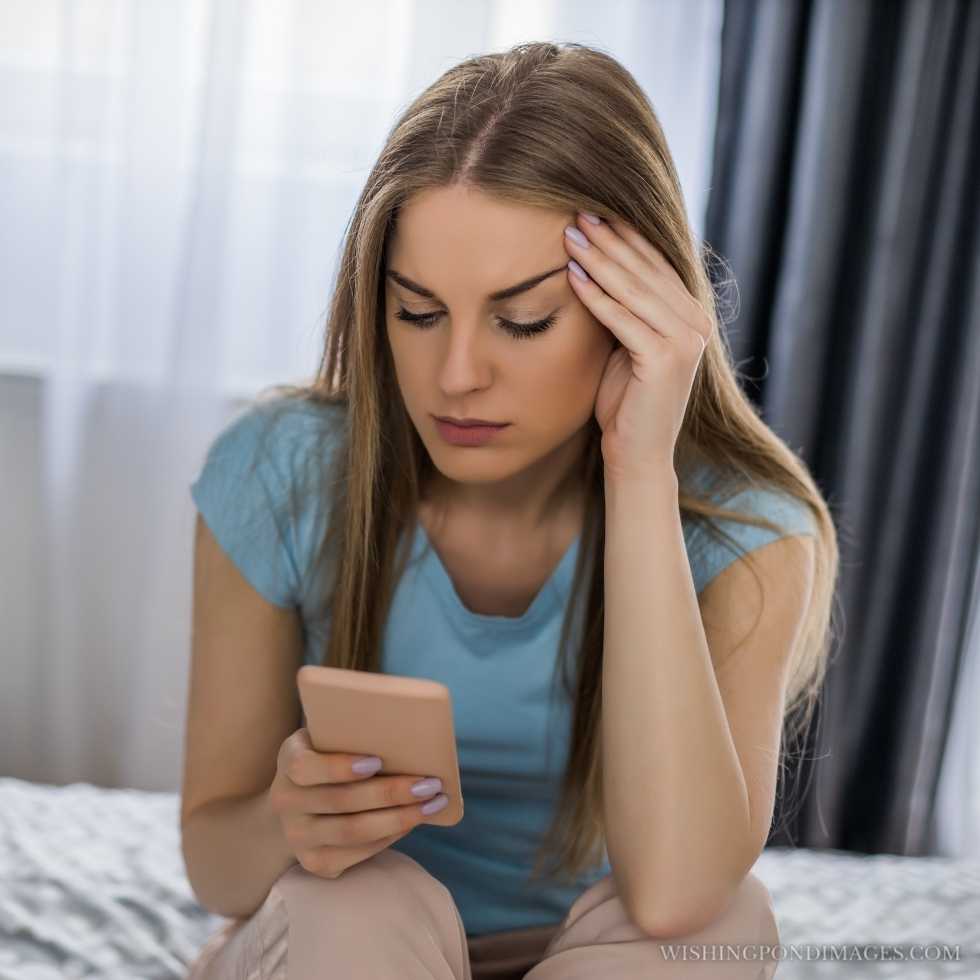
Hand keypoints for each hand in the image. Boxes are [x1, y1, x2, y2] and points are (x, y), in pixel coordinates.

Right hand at [268, 727, 448, 878]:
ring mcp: (297, 836)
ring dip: (398, 818)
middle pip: (340, 801)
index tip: (377, 761)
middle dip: (390, 793)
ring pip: (352, 832)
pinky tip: (413, 821)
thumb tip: (404, 725)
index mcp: (288, 761)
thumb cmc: (330, 757)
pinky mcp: (314, 862)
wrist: (299, 803)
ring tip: (432, 804)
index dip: (339, 767)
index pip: (305, 767)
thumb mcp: (331, 738)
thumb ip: (354, 732)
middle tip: (429, 784)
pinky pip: (357, 853)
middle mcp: (285, 801)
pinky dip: (389, 837)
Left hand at [563, 211, 710, 482]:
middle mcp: (696, 324)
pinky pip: (622, 319)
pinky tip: (572, 276)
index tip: (590, 211)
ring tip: (570, 234)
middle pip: (645, 270)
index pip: (654, 264)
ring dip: (599, 259)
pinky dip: (596, 296)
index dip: (623, 236)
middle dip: (608, 239)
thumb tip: (595, 264)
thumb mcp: (625, 345)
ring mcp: (686, 342)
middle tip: (576, 212)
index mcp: (690, 316)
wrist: (636, 455)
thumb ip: (624, 310)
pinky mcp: (666, 360)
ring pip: (634, 289)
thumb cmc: (624, 403)